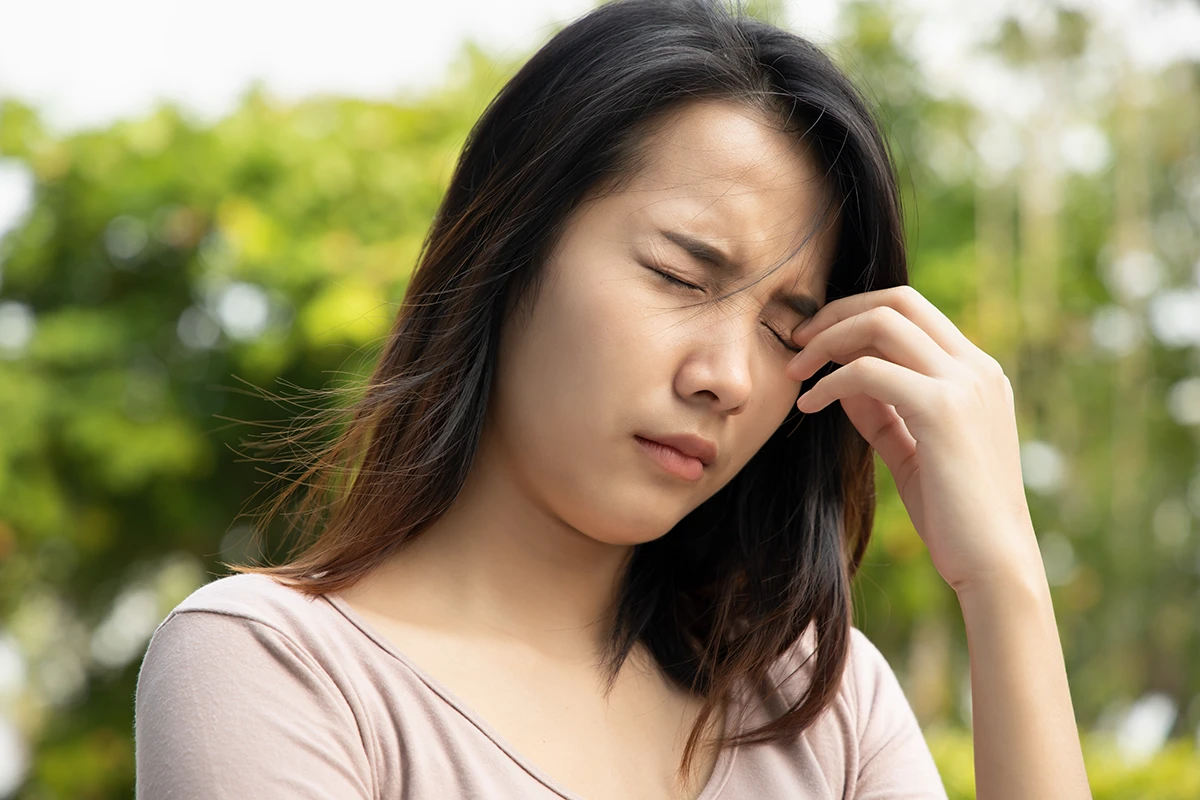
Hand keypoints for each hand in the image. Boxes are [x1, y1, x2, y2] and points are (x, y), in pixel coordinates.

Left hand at [784, 285, 1042, 593]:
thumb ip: (882, 410)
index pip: (912, 310)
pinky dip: (830, 382)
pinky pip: (869, 372)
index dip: (855, 314)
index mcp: (976, 372)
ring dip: (827, 340)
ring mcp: (964, 383)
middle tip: (796, 341)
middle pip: (896, 301)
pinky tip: (809, 406)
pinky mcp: (943, 409)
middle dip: (837, 313)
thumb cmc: (954, 514)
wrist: (994, 563)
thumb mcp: (912, 449)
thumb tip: (840, 380)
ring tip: (795, 370)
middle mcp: (976, 367)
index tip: (814, 340)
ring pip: (882, 323)